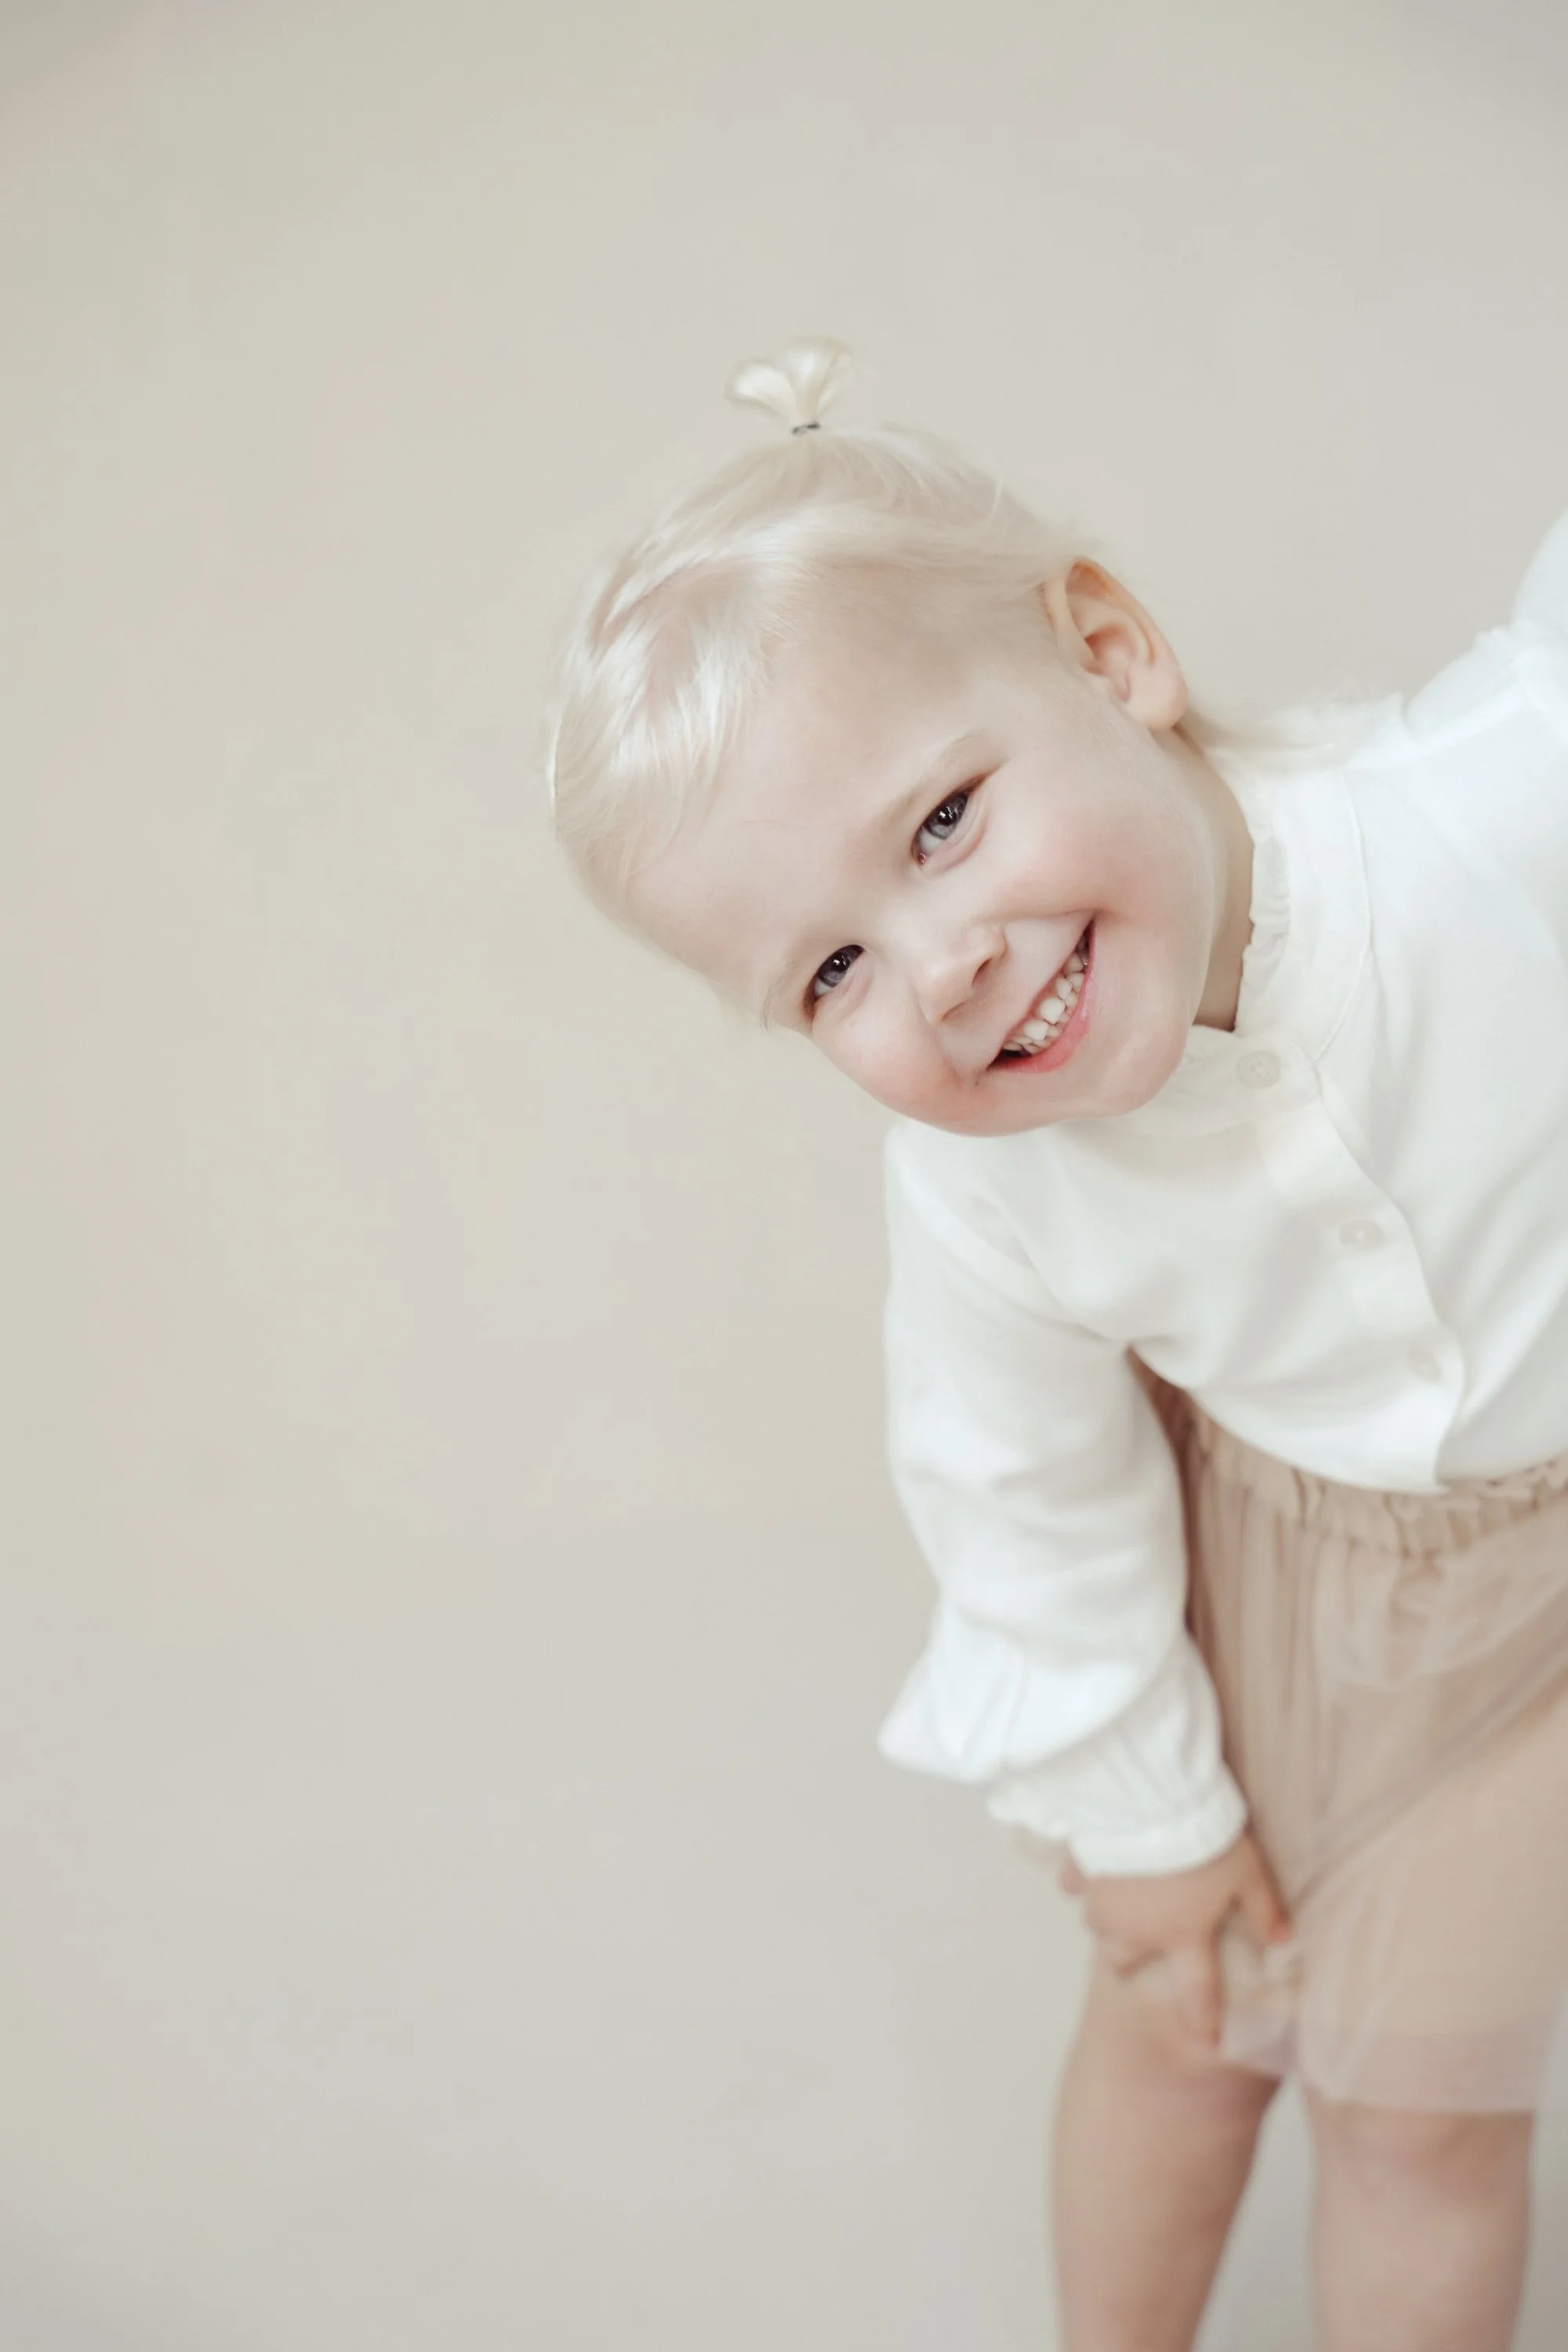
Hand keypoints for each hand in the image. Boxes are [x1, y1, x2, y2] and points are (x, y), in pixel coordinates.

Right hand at [1058, 1830, 1291, 2049]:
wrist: (1148, 1801)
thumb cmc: (1204, 1840)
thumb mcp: (1248, 1872)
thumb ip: (1263, 1910)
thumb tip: (1283, 1941)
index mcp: (1182, 1935)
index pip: (1197, 1991)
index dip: (1204, 2020)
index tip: (1207, 2043)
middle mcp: (1136, 1929)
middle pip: (1122, 1962)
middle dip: (1128, 1960)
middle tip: (1139, 1944)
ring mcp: (1102, 1901)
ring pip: (1096, 1924)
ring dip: (1107, 1916)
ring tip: (1120, 1896)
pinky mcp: (1080, 1868)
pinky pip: (1073, 1881)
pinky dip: (1081, 1877)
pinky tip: (1092, 1861)